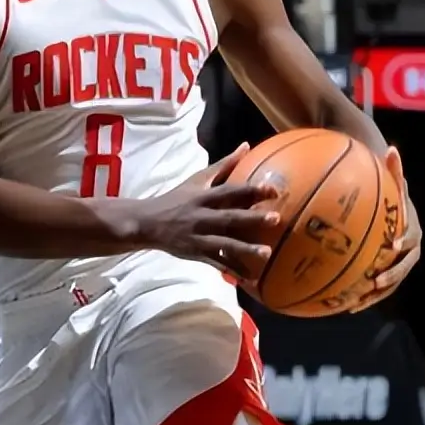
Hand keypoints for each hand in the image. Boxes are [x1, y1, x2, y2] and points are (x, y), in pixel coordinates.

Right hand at [141, 143, 279, 281]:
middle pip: (229, 217)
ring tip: (266, 253)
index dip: (251, 190)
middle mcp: (201, 216)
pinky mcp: (196, 254)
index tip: (273, 189)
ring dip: (245, 249)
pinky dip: (233, 271)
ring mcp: (199, 237)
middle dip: (251, 219)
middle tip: (275, 219)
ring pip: (224, 244)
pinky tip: (250, 277)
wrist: (148, 223)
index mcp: (203, 197)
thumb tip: (246, 146)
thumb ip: (224, 165)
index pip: (229, 191)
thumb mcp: (197, 180)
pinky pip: (217, 264)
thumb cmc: (177, 199)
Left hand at [351, 146, 420, 312]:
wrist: (390, 211)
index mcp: (412, 231)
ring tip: (355, 302)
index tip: (392, 245)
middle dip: (391, 277)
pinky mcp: (384, 274)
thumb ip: (392, 170)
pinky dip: (361, 296)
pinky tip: (341, 305)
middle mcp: (408, 252)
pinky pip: (373, 289)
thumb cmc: (388, 194)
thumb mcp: (391, 180)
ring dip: (374, 295)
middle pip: (403, 268)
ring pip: (389, 284)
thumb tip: (393, 149)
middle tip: (375, 281)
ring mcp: (397, 265)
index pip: (412, 238)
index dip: (403, 242)